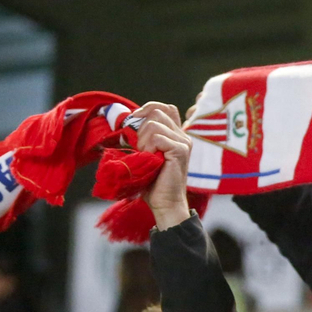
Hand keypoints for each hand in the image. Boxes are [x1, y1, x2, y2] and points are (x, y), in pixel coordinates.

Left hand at [132, 101, 192, 229]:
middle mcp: (183, 135)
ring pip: (154, 123)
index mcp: (176, 134)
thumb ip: (144, 136)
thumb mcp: (146, 153)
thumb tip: (128, 121)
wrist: (164, 203)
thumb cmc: (153, 182)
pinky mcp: (180, 150)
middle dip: (140, 126)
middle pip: (157, 111)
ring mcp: (183, 142)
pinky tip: (150, 159)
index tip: (134, 120)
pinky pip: (157, 137)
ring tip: (145, 156)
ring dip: (142, 139)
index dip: (147, 108)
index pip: (164, 107)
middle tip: (139, 146)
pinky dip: (147, 147)